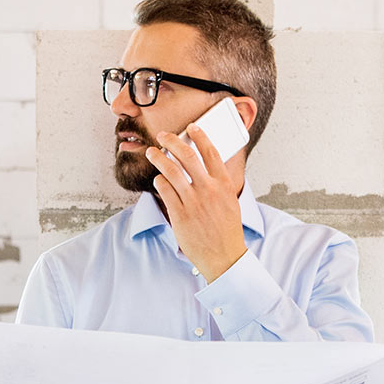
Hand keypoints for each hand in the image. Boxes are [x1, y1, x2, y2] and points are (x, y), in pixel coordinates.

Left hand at [145, 124, 246, 282]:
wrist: (224, 257)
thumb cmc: (227, 231)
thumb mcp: (231, 202)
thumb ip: (219, 184)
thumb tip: (209, 166)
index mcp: (223, 185)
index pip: (210, 151)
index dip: (199, 135)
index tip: (191, 127)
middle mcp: (208, 190)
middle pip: (187, 155)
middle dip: (171, 140)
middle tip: (163, 136)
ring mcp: (193, 202)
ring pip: (171, 170)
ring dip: (158, 157)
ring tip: (152, 153)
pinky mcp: (180, 215)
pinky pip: (164, 190)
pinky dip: (159, 182)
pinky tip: (158, 181)